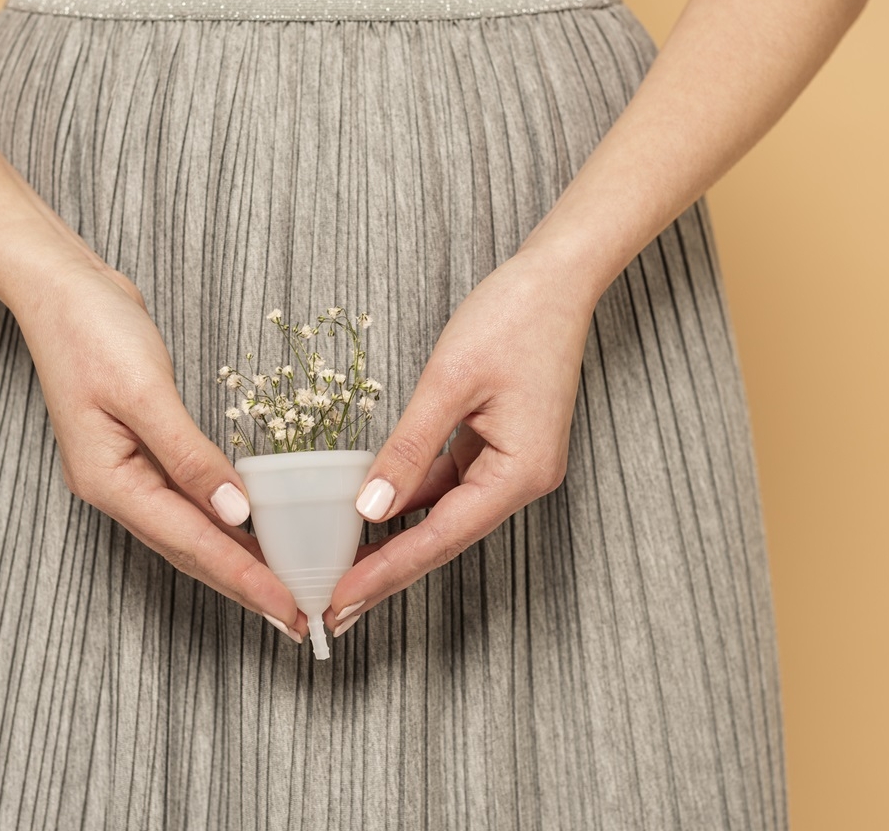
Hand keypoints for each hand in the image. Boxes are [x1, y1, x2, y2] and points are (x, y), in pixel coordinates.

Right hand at [14, 253, 306, 641]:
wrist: (61, 287)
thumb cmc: (91, 330)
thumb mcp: (143, 390)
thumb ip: (188, 455)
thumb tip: (235, 513)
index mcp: (109, 481)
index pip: (189, 543)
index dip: (241, 578)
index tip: (286, 608)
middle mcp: (115, 487)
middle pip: (188, 551)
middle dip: (243, 585)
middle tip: (295, 617)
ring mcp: (125, 471)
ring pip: (188, 532)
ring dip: (234, 562)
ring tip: (280, 588)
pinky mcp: (140, 450)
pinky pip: (187, 502)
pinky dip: (220, 523)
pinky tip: (249, 533)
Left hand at [323, 239, 597, 634]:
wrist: (555, 278)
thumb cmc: (514, 318)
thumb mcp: (450, 381)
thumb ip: (408, 448)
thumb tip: (370, 509)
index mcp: (519, 474)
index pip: (439, 538)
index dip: (387, 573)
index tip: (342, 601)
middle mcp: (519, 480)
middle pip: (442, 539)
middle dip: (386, 573)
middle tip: (333, 609)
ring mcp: (509, 465)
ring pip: (442, 516)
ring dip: (394, 542)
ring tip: (343, 571)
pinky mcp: (496, 447)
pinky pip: (446, 486)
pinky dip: (409, 501)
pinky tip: (371, 516)